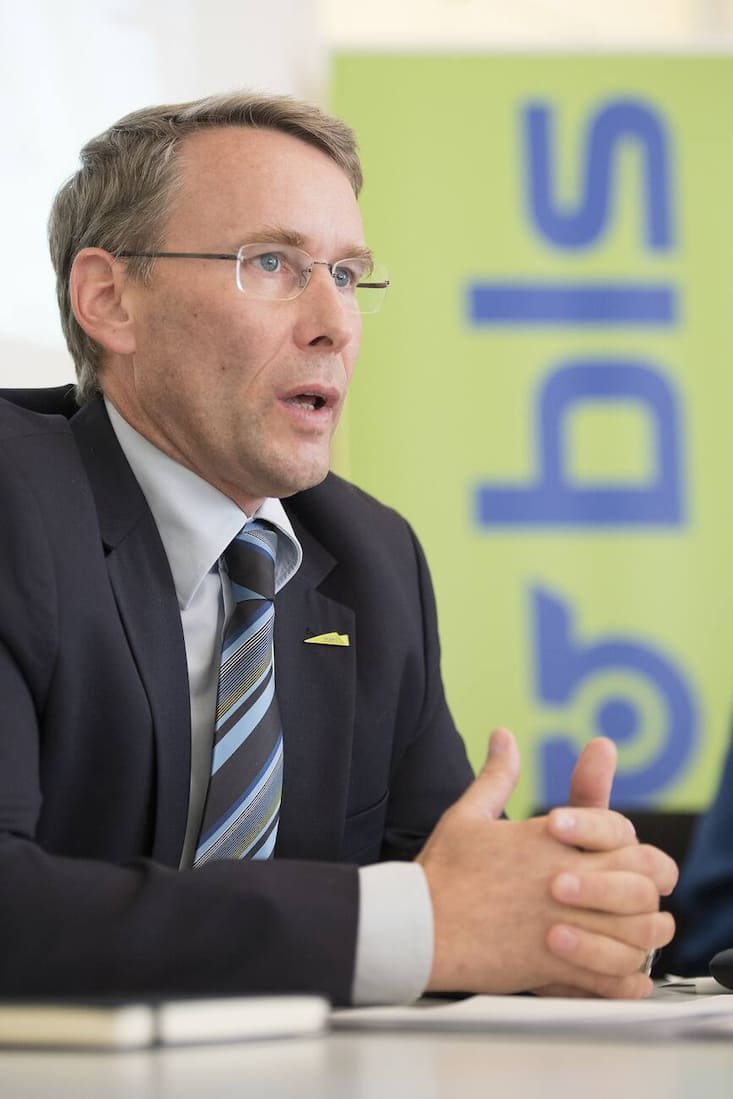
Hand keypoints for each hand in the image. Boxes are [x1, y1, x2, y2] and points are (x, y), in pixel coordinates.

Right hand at [417, 729, 676, 997]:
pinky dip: (626, 979)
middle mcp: (566, 879)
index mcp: (551, 839)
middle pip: (643, 880)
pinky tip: (621, 975)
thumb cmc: (442, 872)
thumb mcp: (468, 814)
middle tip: (638, 893)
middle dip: (648, 886)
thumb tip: (504, 737)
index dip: (628, 842)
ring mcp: (564, 924)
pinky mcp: (556, 966)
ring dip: (642, 933)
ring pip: (638, 931)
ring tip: (633, 934)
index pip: (621, 831)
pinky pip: (613, 978)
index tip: (617, 853)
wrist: (417, 925)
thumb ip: (497, 776)